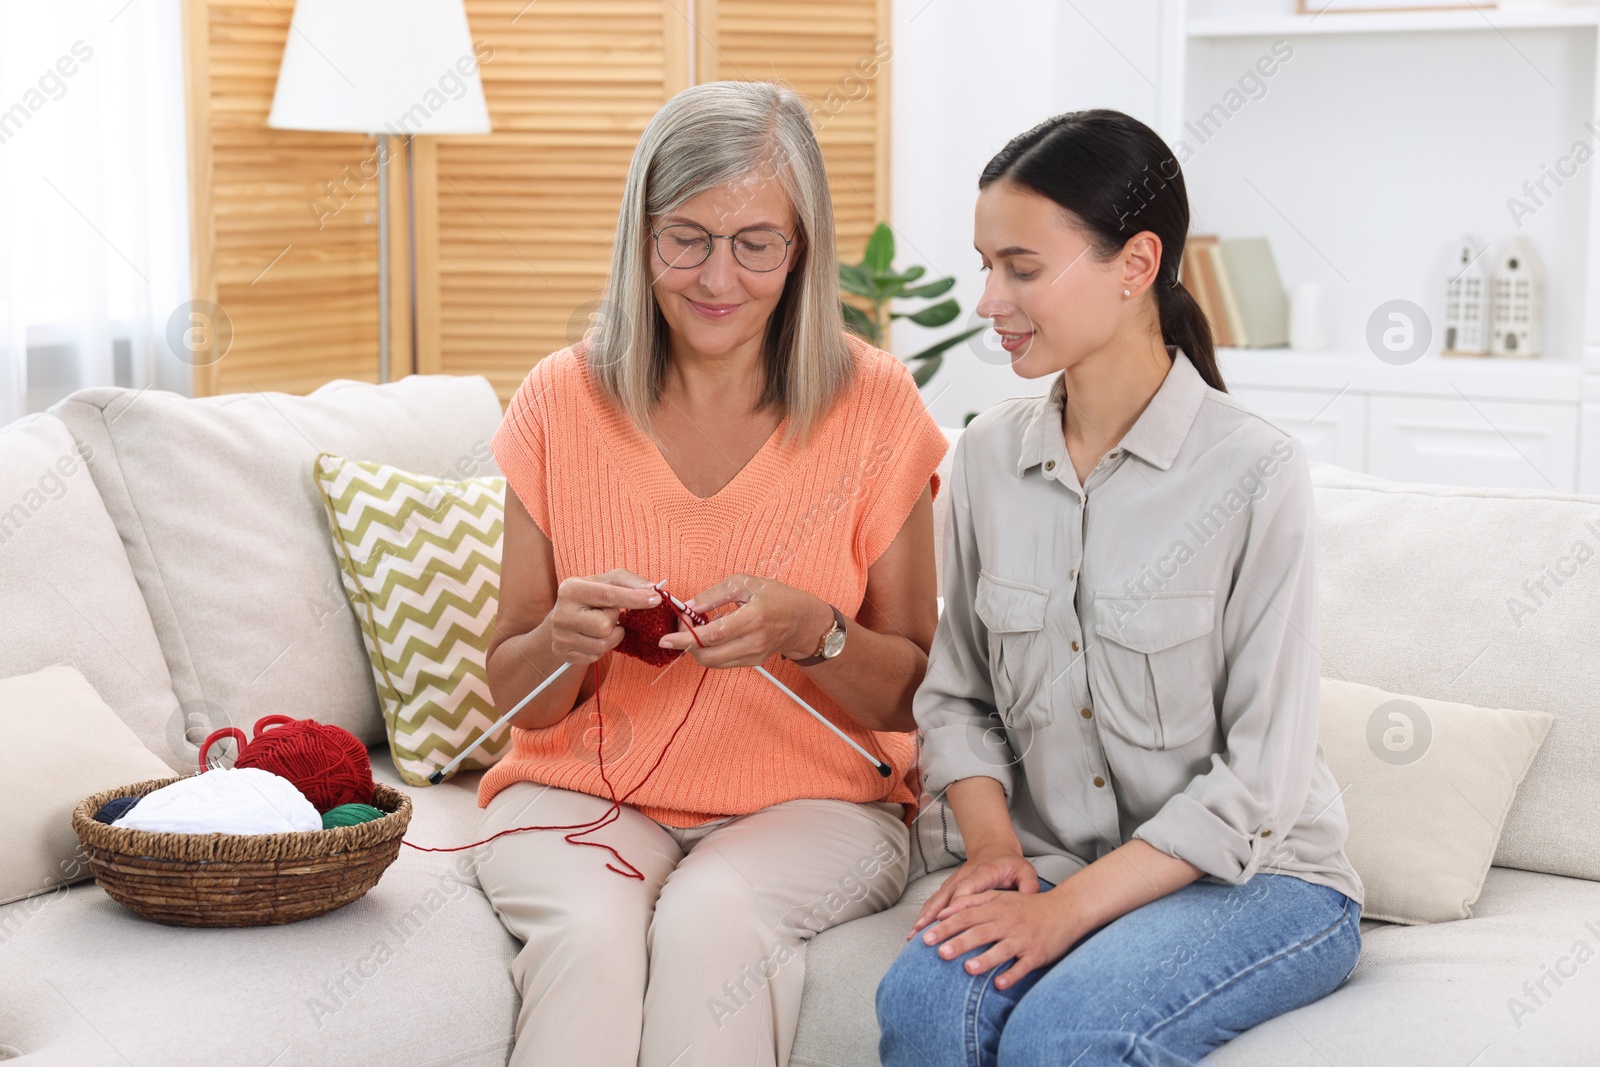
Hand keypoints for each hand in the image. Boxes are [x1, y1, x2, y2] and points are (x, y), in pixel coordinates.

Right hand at [547, 568, 661, 664]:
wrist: (562, 618)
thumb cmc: (590, 597)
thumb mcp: (605, 582)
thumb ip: (629, 581)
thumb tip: (652, 590)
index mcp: (571, 589)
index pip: (608, 595)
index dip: (634, 598)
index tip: (655, 600)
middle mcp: (561, 613)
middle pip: (605, 625)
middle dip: (615, 621)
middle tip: (609, 614)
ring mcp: (560, 636)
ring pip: (602, 644)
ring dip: (612, 636)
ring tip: (605, 626)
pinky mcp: (563, 653)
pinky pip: (594, 657)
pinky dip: (602, 649)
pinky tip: (595, 637)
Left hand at [656, 574, 832, 668]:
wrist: (802, 621)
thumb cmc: (776, 597)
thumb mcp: (745, 583)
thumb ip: (714, 595)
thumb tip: (689, 607)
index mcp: (753, 618)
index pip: (712, 635)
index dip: (686, 638)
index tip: (666, 638)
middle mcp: (754, 641)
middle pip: (709, 655)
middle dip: (686, 646)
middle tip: (677, 631)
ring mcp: (754, 655)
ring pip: (713, 662)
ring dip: (696, 650)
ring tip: (693, 632)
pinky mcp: (753, 663)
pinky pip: (722, 663)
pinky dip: (709, 652)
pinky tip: (708, 638)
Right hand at [910, 848, 1039, 938]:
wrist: (993, 848)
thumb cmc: (1009, 863)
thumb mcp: (1025, 871)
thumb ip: (1028, 886)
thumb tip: (1030, 902)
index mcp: (982, 873)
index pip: (967, 888)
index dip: (957, 904)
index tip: (948, 920)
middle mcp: (962, 878)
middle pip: (945, 897)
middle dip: (933, 916)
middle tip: (924, 935)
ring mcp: (953, 883)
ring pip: (936, 901)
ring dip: (924, 918)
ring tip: (913, 937)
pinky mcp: (948, 889)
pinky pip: (934, 903)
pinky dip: (923, 917)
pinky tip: (915, 932)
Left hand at [917, 883, 1084, 989]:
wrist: (1065, 910)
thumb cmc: (1027, 906)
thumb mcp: (1000, 897)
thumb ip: (972, 901)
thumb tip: (944, 911)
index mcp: (996, 908)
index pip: (966, 916)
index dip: (946, 926)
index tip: (926, 937)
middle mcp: (1008, 923)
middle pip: (980, 932)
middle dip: (960, 942)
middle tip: (940, 953)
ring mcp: (1022, 939)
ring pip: (1001, 950)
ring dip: (985, 960)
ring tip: (968, 969)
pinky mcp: (1037, 954)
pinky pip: (1023, 966)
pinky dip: (1011, 975)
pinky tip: (999, 984)